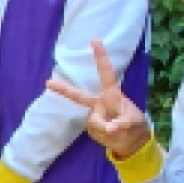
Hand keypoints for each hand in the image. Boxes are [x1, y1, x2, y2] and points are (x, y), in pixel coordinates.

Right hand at [45, 38, 150, 159]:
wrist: (132, 143)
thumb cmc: (135, 126)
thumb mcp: (134, 123)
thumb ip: (122, 124)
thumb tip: (111, 128)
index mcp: (112, 95)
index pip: (106, 73)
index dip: (100, 56)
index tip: (94, 40)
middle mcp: (100, 103)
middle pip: (80, 96)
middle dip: (64, 90)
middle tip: (48, 83)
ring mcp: (94, 115)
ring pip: (94, 121)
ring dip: (106, 128)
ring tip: (119, 132)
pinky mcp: (92, 127)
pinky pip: (94, 130)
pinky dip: (103, 134)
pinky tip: (111, 135)